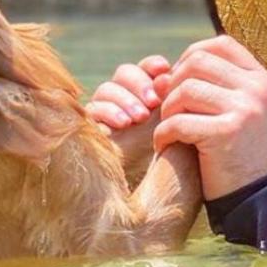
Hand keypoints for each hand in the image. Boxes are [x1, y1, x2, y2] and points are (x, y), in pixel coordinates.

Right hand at [87, 55, 170, 185]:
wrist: (153, 200)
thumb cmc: (172, 163)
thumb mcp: (175, 128)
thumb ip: (173, 101)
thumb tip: (166, 74)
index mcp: (150, 97)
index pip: (146, 69)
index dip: (152, 66)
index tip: (165, 69)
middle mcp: (127, 103)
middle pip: (124, 73)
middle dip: (139, 81)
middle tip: (153, 100)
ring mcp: (108, 117)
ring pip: (107, 88)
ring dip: (125, 98)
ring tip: (140, 117)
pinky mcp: (91, 132)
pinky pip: (92, 109)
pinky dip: (108, 111)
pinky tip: (124, 124)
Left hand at [153, 35, 266, 200]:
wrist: (257, 200)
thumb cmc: (236, 152)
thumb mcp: (233, 111)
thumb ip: (206, 86)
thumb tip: (159, 74)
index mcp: (261, 79)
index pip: (221, 44)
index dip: (192, 56)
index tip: (181, 83)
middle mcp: (257, 88)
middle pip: (197, 62)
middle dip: (174, 85)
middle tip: (171, 112)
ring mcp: (245, 109)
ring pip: (185, 89)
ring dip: (168, 110)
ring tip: (170, 129)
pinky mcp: (227, 133)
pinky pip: (178, 121)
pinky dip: (164, 135)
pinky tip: (166, 147)